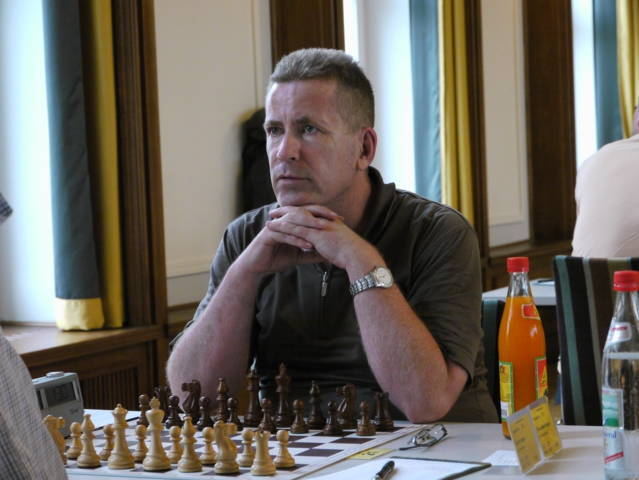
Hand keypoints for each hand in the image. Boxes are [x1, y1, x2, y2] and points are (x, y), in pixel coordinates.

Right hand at [233, 209, 325, 276]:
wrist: (257, 267)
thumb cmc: (276, 258)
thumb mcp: (299, 256)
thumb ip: (312, 253)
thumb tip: (330, 256)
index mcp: (290, 221)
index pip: (309, 213)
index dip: (324, 214)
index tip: (340, 219)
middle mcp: (283, 220)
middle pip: (303, 213)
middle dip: (319, 215)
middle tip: (334, 219)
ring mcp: (275, 226)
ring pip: (294, 222)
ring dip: (309, 225)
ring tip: (323, 229)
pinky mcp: (268, 235)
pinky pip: (285, 235)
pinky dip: (297, 240)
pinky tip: (308, 244)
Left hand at [266, 205, 383, 275]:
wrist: (357, 255)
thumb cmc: (351, 254)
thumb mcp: (340, 245)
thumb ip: (330, 244)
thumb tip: (324, 249)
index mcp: (328, 221)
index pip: (309, 213)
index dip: (297, 212)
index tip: (287, 213)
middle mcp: (322, 220)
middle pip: (300, 212)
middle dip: (286, 211)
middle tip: (274, 212)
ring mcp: (318, 226)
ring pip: (295, 219)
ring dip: (280, 218)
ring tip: (268, 219)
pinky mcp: (314, 234)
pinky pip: (295, 229)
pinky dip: (283, 227)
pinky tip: (273, 228)